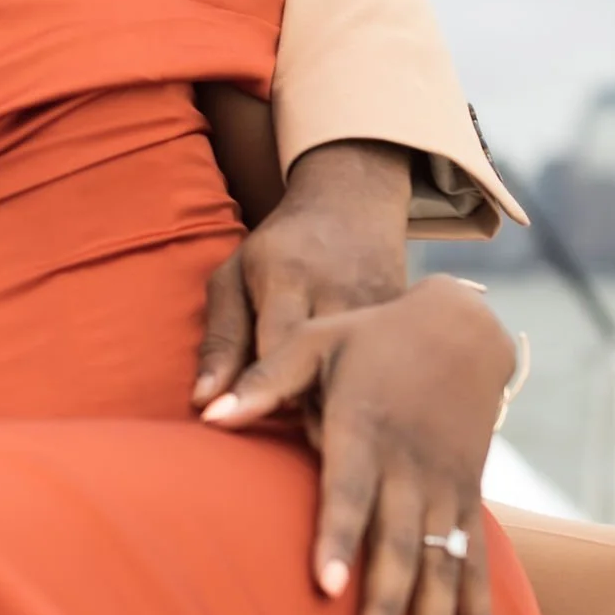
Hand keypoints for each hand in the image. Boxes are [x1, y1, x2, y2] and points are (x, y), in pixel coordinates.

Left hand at [193, 138, 410, 409]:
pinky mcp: (410, 318)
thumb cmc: (279, 247)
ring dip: (343, 402)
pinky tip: (361, 390)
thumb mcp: (234, 277)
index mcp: (288, 278)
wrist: (353, 202)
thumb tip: (203, 404)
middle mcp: (339, 292)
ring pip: (362, 380)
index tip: (251, 411)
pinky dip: (373, 388)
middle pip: (324, 374)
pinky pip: (391, 371)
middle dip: (307, 405)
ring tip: (328, 404)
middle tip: (294, 413)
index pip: (274, 353)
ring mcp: (382, 305)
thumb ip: (219, 340)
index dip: (262, 392)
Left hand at [202, 277, 516, 614]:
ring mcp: (447, 491)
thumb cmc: (371, 338)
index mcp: (368, 429)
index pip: (349, 491)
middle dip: (387, 607)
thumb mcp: (317, 341)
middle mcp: (412, 468)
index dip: (338, 536)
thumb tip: (206, 412)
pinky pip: (480, 570)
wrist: (464, 328)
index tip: (323, 585)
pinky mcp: (470, 504)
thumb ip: (266, 380)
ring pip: (444, 571)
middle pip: (399, 546)